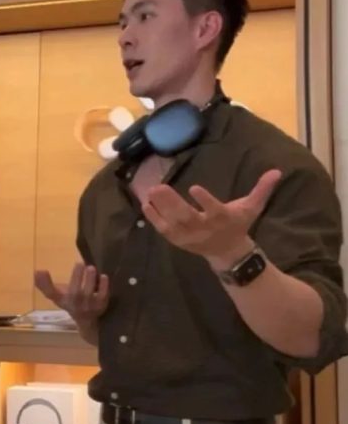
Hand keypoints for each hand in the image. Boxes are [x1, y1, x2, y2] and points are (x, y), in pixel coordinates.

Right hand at [34, 262, 109, 324]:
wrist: (87, 322)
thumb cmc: (70, 303)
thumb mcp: (57, 296)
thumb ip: (46, 285)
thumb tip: (36, 272)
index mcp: (61, 300)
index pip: (51, 293)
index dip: (45, 283)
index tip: (41, 270)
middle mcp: (73, 305)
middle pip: (74, 293)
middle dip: (76, 277)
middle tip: (80, 263)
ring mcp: (87, 307)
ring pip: (88, 294)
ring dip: (90, 280)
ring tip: (91, 268)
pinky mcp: (100, 307)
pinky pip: (102, 296)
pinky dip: (103, 287)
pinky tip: (103, 276)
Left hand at [142, 169, 281, 265]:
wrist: (228, 252)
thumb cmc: (238, 224)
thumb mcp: (252, 208)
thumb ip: (262, 190)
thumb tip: (277, 171)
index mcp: (222, 218)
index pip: (213, 209)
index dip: (204, 200)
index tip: (194, 188)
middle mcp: (204, 228)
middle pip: (186, 217)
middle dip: (171, 203)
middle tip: (158, 187)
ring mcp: (190, 237)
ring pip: (172, 224)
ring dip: (159, 209)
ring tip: (150, 192)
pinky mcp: (179, 241)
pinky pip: (165, 231)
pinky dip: (154, 219)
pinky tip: (146, 204)